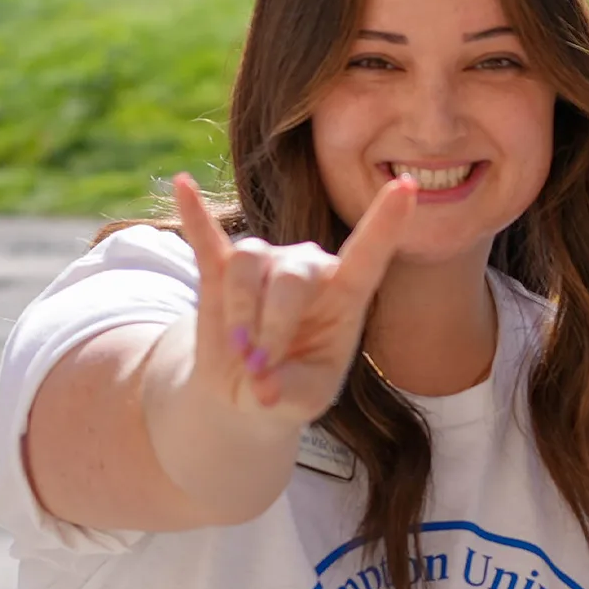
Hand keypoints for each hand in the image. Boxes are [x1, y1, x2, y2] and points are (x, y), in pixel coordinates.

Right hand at [171, 172, 416, 420]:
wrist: (248, 388)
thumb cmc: (291, 388)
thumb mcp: (301, 403)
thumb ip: (287, 394)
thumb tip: (260, 384)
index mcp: (345, 293)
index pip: (369, 253)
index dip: (386, 222)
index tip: (408, 186)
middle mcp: (307, 266)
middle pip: (289, 276)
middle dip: (272, 326)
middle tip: (259, 367)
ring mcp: (265, 262)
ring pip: (248, 263)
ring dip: (240, 312)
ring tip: (239, 350)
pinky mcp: (221, 267)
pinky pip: (206, 238)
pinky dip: (194, 215)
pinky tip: (181, 185)